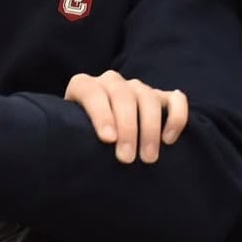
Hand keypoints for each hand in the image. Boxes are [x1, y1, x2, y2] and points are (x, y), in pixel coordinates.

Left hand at [64, 71, 188, 163]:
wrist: (100, 136)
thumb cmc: (80, 138)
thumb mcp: (68, 134)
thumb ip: (66, 138)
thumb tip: (66, 158)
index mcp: (84, 86)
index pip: (91, 91)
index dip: (100, 113)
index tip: (108, 139)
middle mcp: (111, 82)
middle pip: (122, 95)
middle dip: (127, 128)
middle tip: (126, 159)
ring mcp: (137, 87)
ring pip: (148, 97)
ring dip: (150, 127)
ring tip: (147, 157)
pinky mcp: (162, 97)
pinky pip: (175, 100)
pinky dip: (176, 116)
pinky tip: (169, 139)